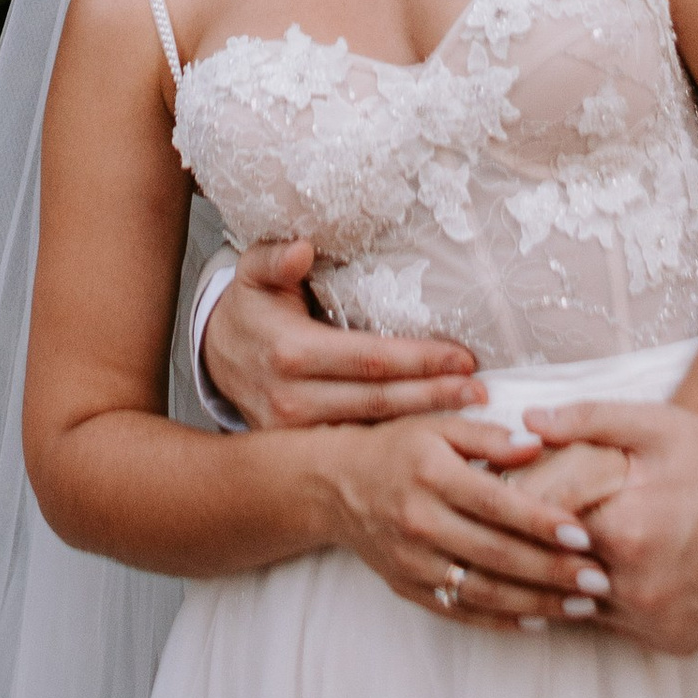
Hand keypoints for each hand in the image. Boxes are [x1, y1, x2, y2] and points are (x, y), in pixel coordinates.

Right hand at [205, 241, 478, 428]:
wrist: (216, 357)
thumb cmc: (251, 307)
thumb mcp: (255, 273)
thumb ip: (276, 258)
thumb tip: (301, 249)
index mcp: (291, 352)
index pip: (371, 359)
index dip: (420, 360)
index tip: (462, 357)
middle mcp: (293, 399)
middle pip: (379, 401)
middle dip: (434, 397)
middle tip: (480, 392)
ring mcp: (296, 432)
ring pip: (372, 430)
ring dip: (423, 423)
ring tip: (469, 414)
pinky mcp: (301, 448)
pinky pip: (356, 444)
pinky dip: (396, 441)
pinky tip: (434, 434)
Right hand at [313, 412, 621, 631]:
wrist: (336, 486)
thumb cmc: (398, 448)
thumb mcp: (438, 426)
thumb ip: (488, 437)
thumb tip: (538, 444)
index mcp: (431, 475)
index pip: (496, 504)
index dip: (542, 522)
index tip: (584, 535)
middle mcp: (420, 522)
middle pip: (496, 554)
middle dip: (552, 572)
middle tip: (600, 581)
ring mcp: (413, 562)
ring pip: (483, 592)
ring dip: (537, 603)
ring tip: (583, 606)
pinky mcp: (409, 588)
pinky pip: (461, 611)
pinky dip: (503, 620)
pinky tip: (540, 620)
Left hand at [522, 401, 697, 655]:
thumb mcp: (655, 425)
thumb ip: (588, 419)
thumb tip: (528, 420)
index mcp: (625, 529)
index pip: (542, 525)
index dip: (516, 506)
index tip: (500, 491)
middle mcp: (636, 585)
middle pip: (552, 572)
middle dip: (528, 546)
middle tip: (506, 526)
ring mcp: (653, 619)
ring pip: (577, 606)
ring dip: (556, 581)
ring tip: (537, 553)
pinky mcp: (669, 640)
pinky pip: (612, 626)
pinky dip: (595, 605)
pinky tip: (586, 579)